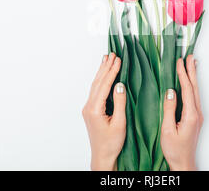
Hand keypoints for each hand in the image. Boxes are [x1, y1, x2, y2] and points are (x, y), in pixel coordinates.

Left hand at [82, 53, 125, 170]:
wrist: (102, 155)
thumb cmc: (112, 143)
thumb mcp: (120, 123)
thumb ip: (120, 103)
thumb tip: (120, 85)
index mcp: (94, 109)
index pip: (104, 85)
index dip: (112, 72)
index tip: (118, 60)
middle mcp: (88, 107)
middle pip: (97, 82)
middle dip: (106, 67)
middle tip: (113, 54)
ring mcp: (88, 108)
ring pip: (95, 85)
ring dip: (102, 71)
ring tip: (107, 59)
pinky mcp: (91, 110)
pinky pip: (96, 90)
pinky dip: (101, 80)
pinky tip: (103, 75)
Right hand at [161, 55, 202, 170]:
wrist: (183, 162)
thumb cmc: (174, 150)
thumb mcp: (167, 129)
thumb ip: (169, 109)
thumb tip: (170, 92)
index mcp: (190, 115)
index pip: (187, 89)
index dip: (183, 74)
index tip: (179, 62)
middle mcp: (197, 113)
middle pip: (194, 87)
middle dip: (191, 71)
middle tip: (189, 57)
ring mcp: (197, 115)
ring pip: (195, 91)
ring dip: (193, 77)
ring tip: (191, 64)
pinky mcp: (195, 118)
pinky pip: (194, 97)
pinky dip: (192, 86)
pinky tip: (190, 82)